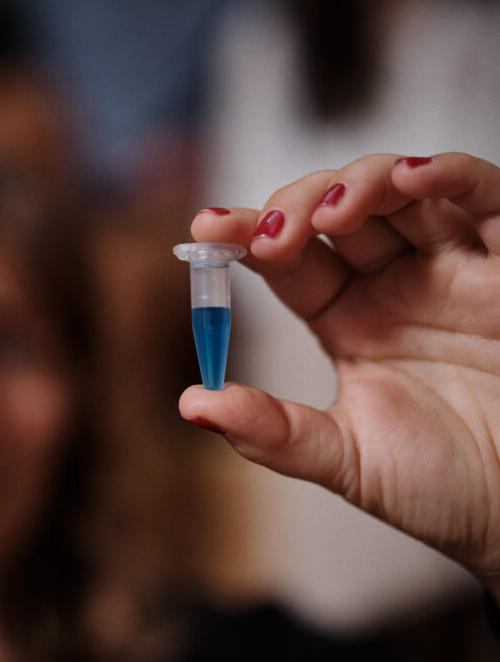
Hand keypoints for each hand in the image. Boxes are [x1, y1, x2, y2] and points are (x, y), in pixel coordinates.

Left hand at [180, 153, 499, 593]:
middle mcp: (395, 284)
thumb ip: (273, 433)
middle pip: (334, 212)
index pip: (288, 259)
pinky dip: (449, 175)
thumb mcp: (348, 461)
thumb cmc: (445, 486)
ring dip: (358, 184)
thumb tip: (191, 403)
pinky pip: (486, 199)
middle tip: (274, 236)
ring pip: (400, 192)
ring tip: (330, 215)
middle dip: (296, 207)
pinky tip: (409, 177)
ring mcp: (453, 268)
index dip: (247, 236)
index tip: (204, 230)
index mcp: (349, 320)